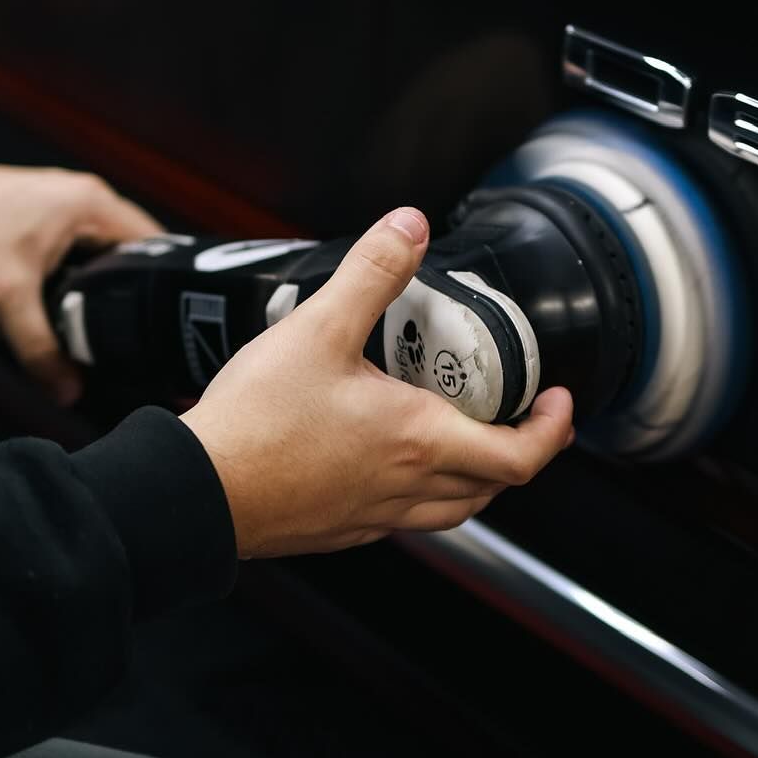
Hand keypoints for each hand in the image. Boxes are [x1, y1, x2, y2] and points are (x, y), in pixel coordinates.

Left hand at [0, 163, 161, 401]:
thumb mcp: (5, 298)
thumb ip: (41, 350)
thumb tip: (69, 393)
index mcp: (94, 203)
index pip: (157, 250)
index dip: (157, 292)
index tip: (155, 328)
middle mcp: (85, 198)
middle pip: (126, 262)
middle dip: (108, 299)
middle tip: (97, 330)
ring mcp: (61, 205)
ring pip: (92, 264)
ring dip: (76, 293)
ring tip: (51, 310)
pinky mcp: (39, 217)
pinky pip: (66, 259)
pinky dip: (53, 282)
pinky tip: (32, 299)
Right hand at [182, 207, 574, 556]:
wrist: (198, 491)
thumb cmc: (255, 424)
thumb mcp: (319, 328)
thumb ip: (372, 273)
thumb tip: (409, 228)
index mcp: (419, 441)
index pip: (520, 456)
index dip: (552, 431)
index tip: (559, 403)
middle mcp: (406, 487)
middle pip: (493, 487)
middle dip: (519, 452)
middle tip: (522, 417)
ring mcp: (374, 515)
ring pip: (452, 511)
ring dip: (474, 480)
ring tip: (467, 441)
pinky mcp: (341, 529)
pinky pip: (403, 519)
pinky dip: (421, 494)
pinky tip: (392, 464)